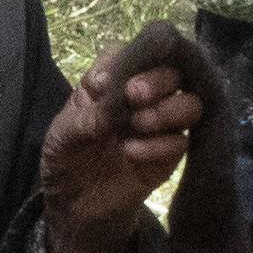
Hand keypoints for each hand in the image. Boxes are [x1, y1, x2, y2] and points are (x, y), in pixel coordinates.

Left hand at [41, 23, 207, 252]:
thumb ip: (85, 111)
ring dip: (166, 109)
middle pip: (174, 69)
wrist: (74, 203)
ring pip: (190, 103)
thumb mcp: (62, 132)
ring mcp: (163, 123)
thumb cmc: (67, 156)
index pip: (143, 48)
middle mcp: (147, 94)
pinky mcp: (171, 154)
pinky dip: (158, 144)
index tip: (111, 80)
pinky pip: (182, 141)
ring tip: (136, 123)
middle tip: (133, 96)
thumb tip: (109, 88)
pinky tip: (130, 152)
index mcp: (119, 76)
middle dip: (157, 79)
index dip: (135, 56)